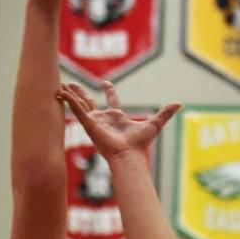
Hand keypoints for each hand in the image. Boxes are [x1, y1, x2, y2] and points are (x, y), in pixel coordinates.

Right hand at [57, 81, 179, 162]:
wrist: (129, 155)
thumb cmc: (140, 144)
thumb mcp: (155, 123)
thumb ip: (165, 113)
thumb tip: (180, 103)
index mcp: (117, 117)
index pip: (112, 100)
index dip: (109, 91)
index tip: (105, 83)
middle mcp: (104, 119)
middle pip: (90, 101)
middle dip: (81, 92)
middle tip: (71, 83)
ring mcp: (94, 122)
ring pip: (80, 104)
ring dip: (71, 94)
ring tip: (59, 84)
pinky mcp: (88, 124)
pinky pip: (76, 109)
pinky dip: (69, 100)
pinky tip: (60, 92)